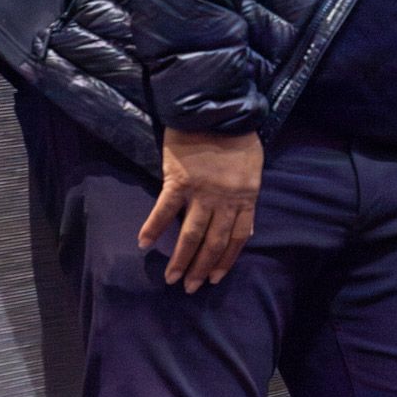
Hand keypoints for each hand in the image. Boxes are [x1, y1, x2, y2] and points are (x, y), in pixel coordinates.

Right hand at [137, 127, 263, 293]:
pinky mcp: (180, 180)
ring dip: (181, 260)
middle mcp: (226, 199)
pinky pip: (164, 210)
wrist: (217, 108)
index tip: (216, 277)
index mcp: (246, 195)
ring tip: (171, 278)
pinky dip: (153, 228)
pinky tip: (144, 244)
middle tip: (191, 288)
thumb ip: (245, 193)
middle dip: (203, 268)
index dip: (226, 260)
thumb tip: (242, 220)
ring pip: (192, 234)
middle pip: (214, 242)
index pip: (238, 237)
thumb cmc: (237, 134)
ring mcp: (202, 191)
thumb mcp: (252, 166)